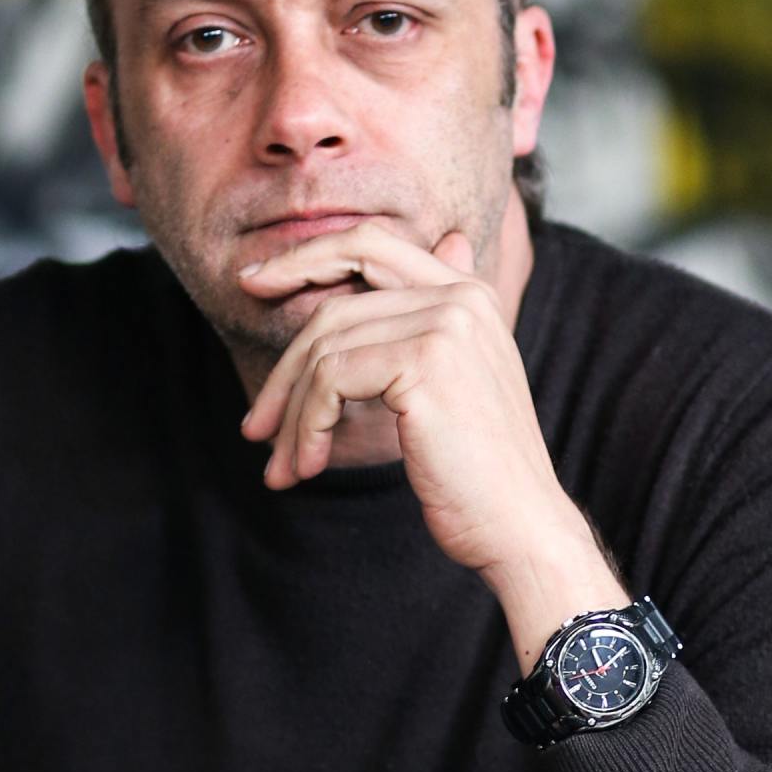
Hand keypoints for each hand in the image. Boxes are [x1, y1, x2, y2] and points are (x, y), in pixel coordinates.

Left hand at [237, 220, 623, 663]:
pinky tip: (311, 465)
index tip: (251, 284)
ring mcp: (445, 325)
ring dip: (293, 416)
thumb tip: (408, 272)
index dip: (304, 258)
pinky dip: (308, 426)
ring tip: (283, 467)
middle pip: (335, 308)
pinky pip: (331, 380)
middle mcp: (461, 297)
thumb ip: (417, 328)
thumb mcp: (448, 385)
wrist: (519, 526)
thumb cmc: (478, 470)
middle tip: (255, 426)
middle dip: (284, 371)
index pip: (370, 245)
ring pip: (325, 351)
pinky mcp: (424, 363)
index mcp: (469, 293)